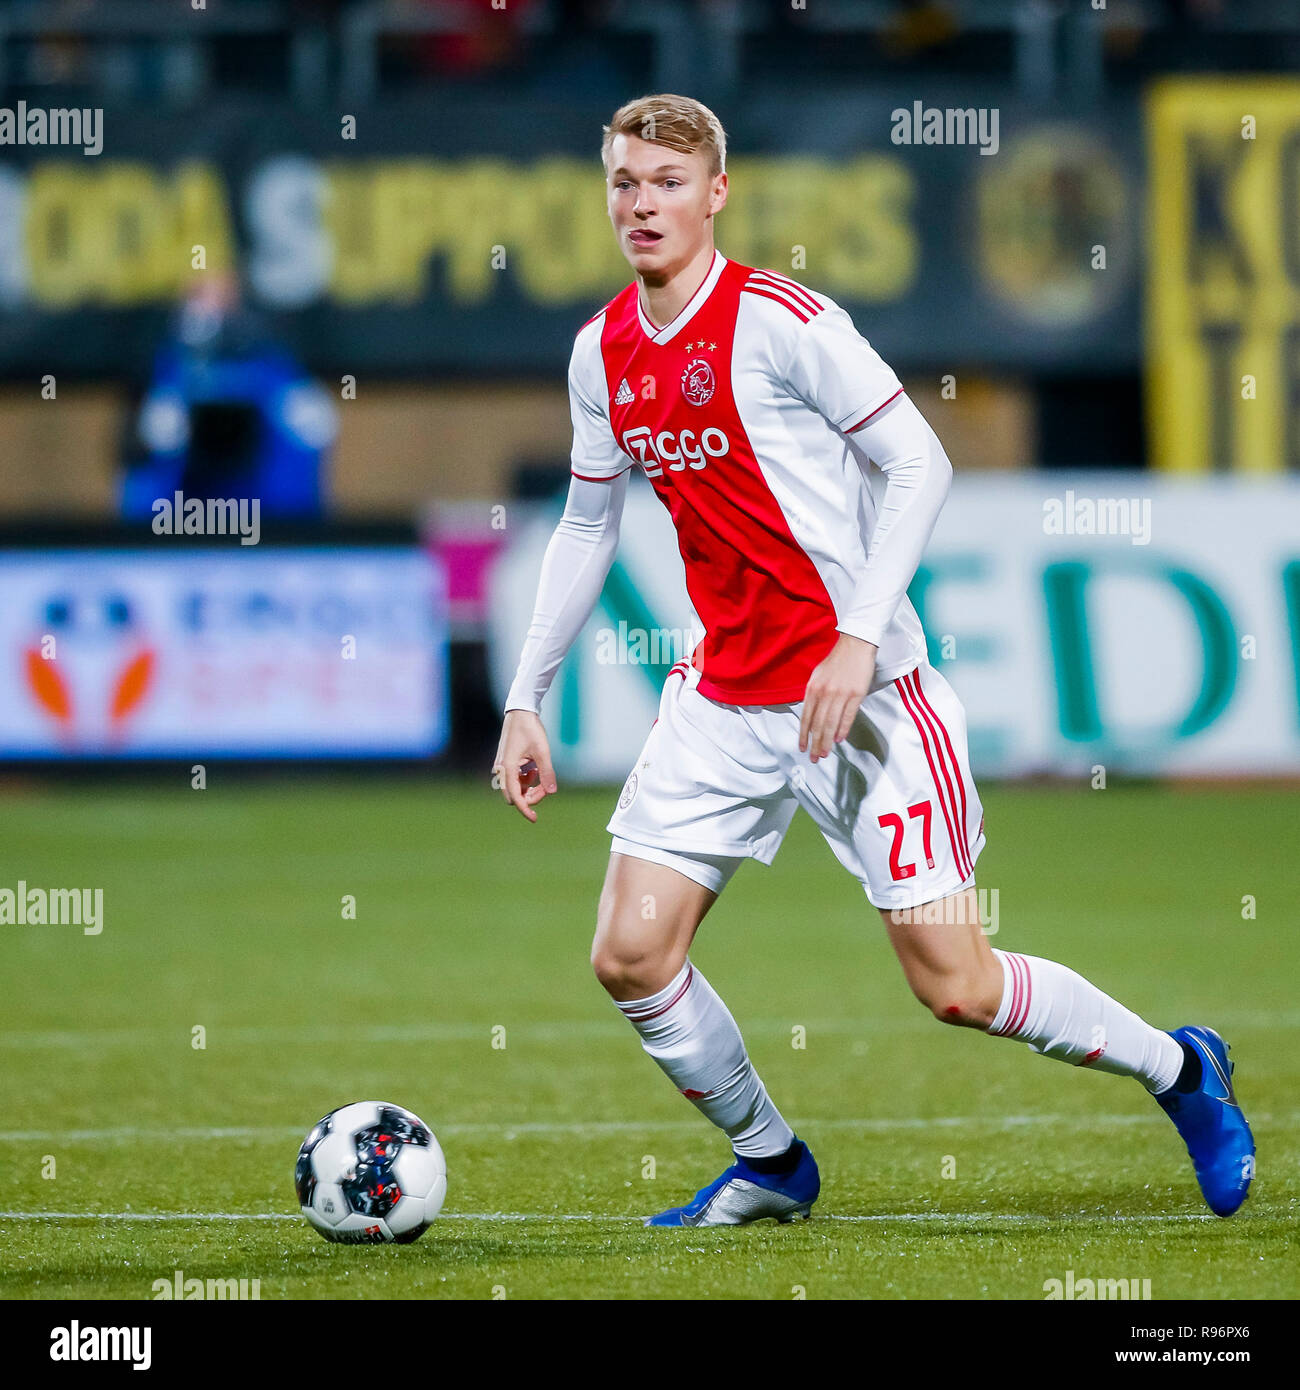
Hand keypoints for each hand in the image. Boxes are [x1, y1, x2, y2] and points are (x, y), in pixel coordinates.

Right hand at [492, 709, 557, 821]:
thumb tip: (552, 792)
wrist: (521, 712)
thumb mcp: (543, 751)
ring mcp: (502, 766)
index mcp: (508, 768)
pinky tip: (534, 769)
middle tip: (545, 786)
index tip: (534, 818)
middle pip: (514, 795)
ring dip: (528, 788)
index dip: (525, 809)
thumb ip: (547, 773)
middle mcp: (501, 769)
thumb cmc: (530, 729)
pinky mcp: (506, 763)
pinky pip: (515, 779)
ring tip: (540, 775)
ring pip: (515, 788)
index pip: (515, 797)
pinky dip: (525, 779)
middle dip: (530, 796)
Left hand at [798, 634, 877, 762]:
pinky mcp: (856, 694)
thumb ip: (813, 694)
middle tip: (814, 757)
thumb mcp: (817, 676)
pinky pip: (847, 716)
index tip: (802, 747)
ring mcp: (840, 694)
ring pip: (831, 723)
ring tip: (824, 753)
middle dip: (814, 743)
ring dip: (826, 741)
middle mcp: (824, 693)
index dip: (803, 734)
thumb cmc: (837, 661)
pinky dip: (842, 729)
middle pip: (817, 724)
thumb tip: (811, 714)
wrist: (855, 645)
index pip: (806, 717)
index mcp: (813, 688)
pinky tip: (838, 739)